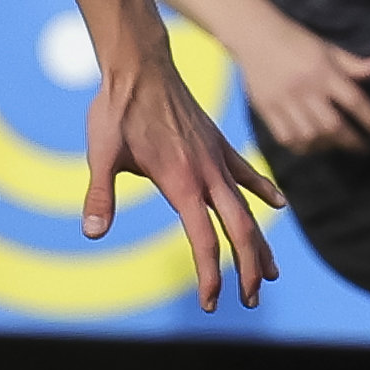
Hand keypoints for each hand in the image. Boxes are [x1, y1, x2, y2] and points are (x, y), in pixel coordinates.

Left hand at [86, 40, 281, 306]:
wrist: (140, 66)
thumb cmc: (116, 110)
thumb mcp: (100, 153)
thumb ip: (99, 195)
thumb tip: (92, 232)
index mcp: (182, 182)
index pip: (204, 241)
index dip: (210, 275)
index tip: (211, 303)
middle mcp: (208, 174)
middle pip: (240, 231)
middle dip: (247, 269)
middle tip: (250, 301)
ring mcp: (218, 158)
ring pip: (249, 208)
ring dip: (260, 243)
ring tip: (270, 273)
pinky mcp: (219, 144)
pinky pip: (248, 172)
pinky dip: (264, 190)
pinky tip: (277, 206)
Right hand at [233, 9, 369, 152]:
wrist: (255, 35)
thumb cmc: (297, 41)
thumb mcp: (329, 49)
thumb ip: (355, 64)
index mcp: (324, 71)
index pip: (356, 102)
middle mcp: (306, 88)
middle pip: (334, 125)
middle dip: (353, 142)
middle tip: (364, 148)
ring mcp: (284, 100)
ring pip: (310, 135)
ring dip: (328, 145)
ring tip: (337, 145)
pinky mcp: (266, 107)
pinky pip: (286, 137)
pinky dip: (302, 146)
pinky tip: (311, 145)